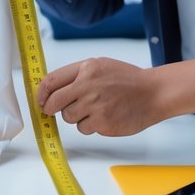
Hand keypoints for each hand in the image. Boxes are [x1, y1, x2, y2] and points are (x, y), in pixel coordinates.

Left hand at [37, 58, 162, 135]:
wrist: (154, 92)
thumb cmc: (128, 80)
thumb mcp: (101, 66)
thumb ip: (77, 75)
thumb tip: (52, 89)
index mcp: (87, 68)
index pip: (51, 81)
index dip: (41, 93)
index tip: (40, 100)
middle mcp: (88, 85)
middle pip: (54, 103)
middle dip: (50, 109)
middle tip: (53, 111)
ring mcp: (96, 105)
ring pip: (69, 118)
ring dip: (77, 117)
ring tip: (95, 109)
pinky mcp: (103, 122)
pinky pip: (84, 128)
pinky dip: (91, 126)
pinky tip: (105, 117)